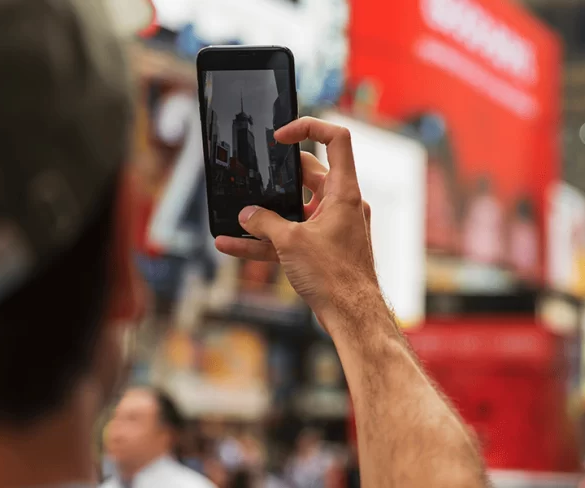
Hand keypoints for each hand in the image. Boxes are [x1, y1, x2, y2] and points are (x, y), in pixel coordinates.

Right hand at [214, 117, 376, 321]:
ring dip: (265, 215)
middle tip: (252, 178)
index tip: (280, 137)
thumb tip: (246, 214)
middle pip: (308, 175)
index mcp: (344, 192)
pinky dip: (265, 241)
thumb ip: (265, 223)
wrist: (352, 317)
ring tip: (234, 215)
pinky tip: (231, 245)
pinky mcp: (323, 249)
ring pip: (295, 210)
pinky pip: (290, 238)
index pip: (336, 140)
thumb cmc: (335, 276)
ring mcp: (333, 227)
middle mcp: (342, 205)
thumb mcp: (290, 243)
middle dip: (276, 179)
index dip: (308, 128)